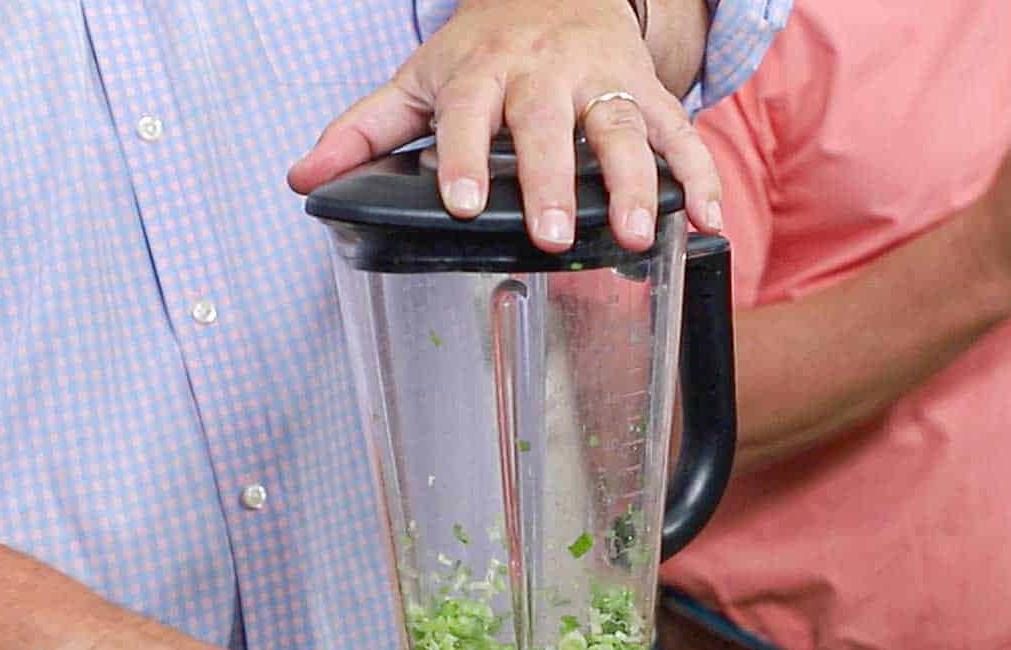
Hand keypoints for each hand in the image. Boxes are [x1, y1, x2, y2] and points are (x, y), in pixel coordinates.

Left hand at [287, 0, 721, 253]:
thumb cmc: (482, 52)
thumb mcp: (420, 81)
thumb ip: (366, 131)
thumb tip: (303, 180)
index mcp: (481, 72)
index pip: (467, 115)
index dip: (463, 158)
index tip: (459, 203)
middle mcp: (543, 74)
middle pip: (548, 125)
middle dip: (553, 180)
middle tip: (553, 235)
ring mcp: (600, 82)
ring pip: (621, 129)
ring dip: (634, 183)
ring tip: (637, 236)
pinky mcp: (644, 92)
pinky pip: (679, 133)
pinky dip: (699, 176)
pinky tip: (707, 222)